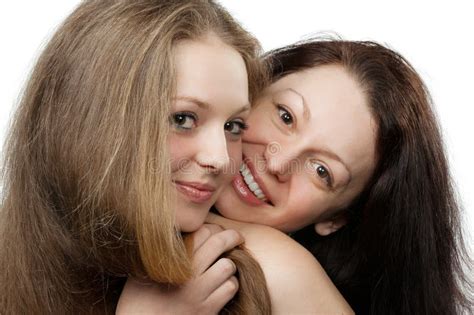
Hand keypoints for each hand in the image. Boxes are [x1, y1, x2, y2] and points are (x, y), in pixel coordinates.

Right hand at [116, 224, 242, 314]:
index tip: (218, 231)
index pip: (202, 232)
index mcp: (171, 259)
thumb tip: (180, 235)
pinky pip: (230, 288)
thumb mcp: (144, 271)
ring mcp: (198, 292)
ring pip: (228, 266)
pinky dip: (230, 285)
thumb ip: (162, 253)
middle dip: (232, 236)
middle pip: (219, 242)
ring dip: (229, 265)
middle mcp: (186, 273)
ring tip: (224, 268)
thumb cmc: (138, 301)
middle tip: (237, 238)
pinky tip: (223, 287)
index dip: (214, 228)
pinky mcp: (207, 310)